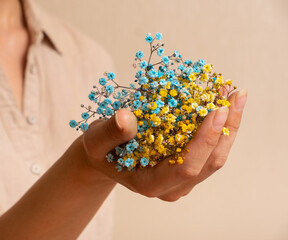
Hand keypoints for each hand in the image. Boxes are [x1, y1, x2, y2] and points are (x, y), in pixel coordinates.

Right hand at [81, 90, 246, 200]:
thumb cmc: (100, 149)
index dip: (205, 140)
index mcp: (150, 184)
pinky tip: (220, 104)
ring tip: (233, 94)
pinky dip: (220, 127)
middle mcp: (171, 188)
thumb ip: (110, 132)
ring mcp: (181, 181)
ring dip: (229, 126)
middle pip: (209, 163)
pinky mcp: (187, 170)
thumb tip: (126, 117)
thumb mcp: (97, 139)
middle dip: (227, 128)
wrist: (105, 156)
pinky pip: (210, 151)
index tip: (218, 109)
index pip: (186, 167)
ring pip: (215, 158)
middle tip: (235, 94)